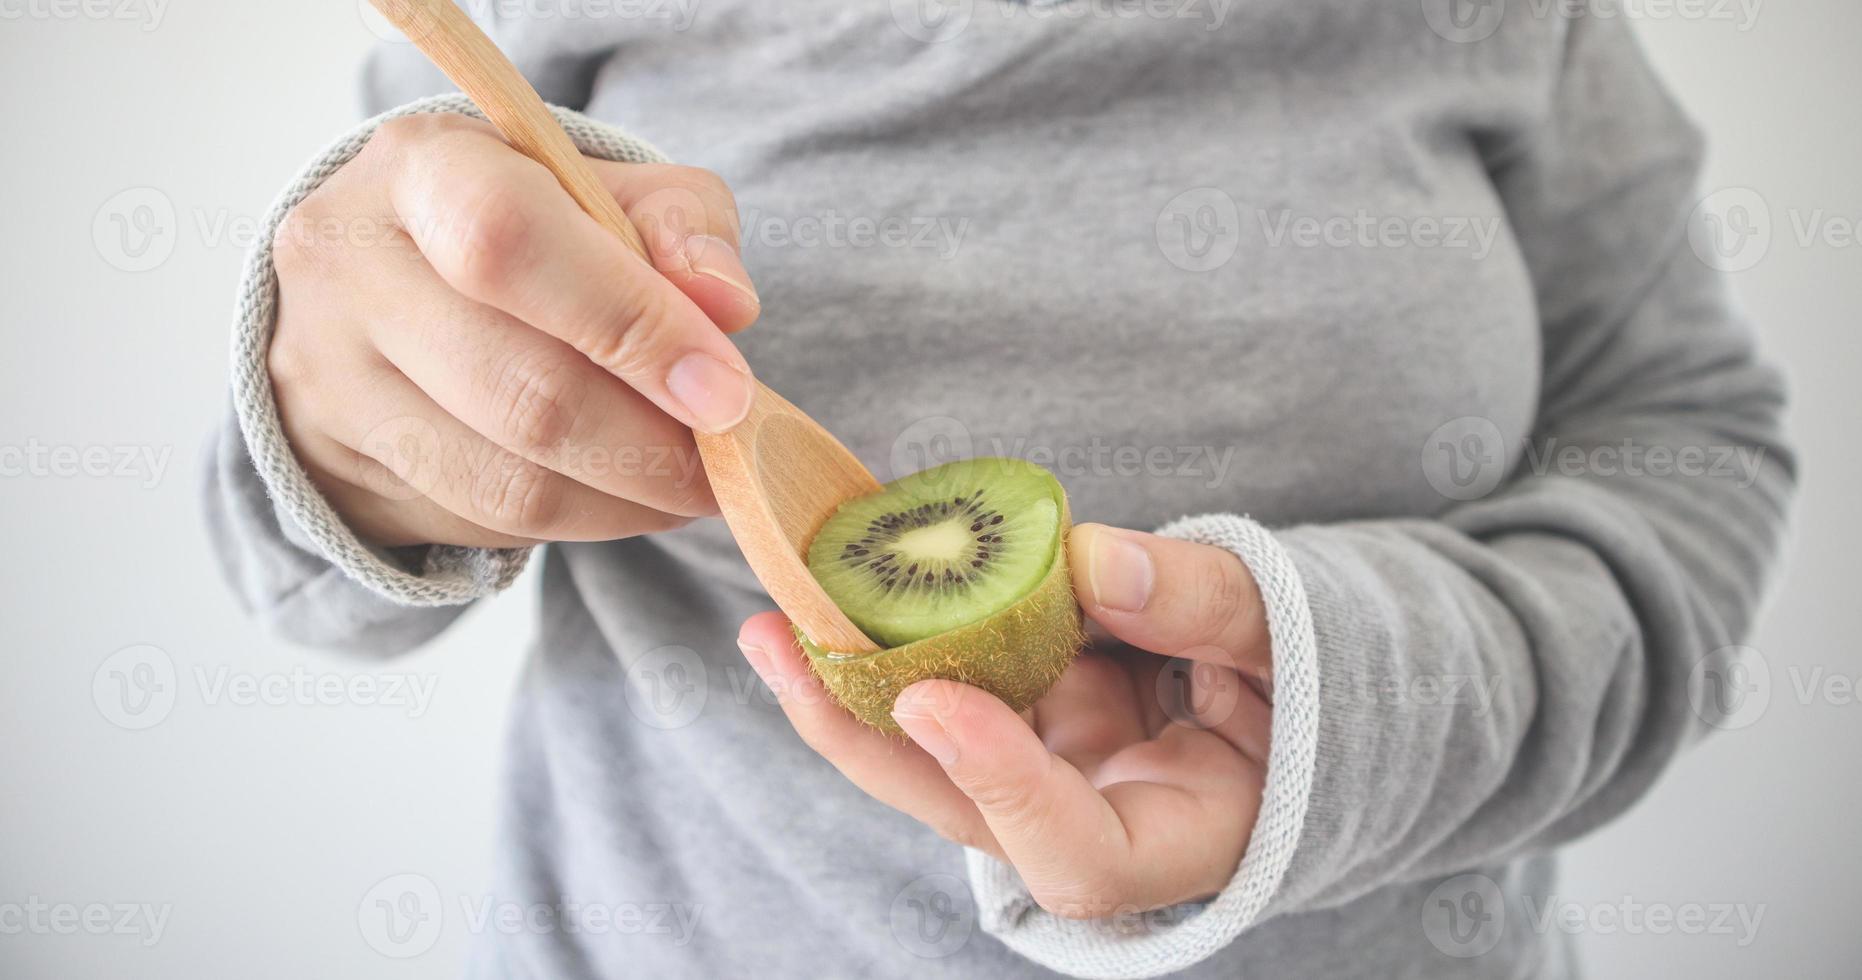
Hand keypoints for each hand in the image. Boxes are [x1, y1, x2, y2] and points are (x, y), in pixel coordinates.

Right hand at [268, 112, 760, 546]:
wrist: (381, 280)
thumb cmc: (524, 225)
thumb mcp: (606, 187)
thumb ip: (679, 226)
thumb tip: (727, 306)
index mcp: (418, 168)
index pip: (511, 241)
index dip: (633, 323)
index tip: (725, 388)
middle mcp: (348, 269)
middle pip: (520, 388)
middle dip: (651, 443)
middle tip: (727, 457)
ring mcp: (328, 378)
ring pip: (506, 482)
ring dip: (627, 499)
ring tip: (689, 485)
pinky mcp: (342, 468)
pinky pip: (485, 523)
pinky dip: (578, 522)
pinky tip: (624, 498)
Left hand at [737, 523, 1272, 917]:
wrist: (1313, 679)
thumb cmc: (1325, 676)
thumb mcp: (1293, 635)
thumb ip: (1204, 604)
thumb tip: (1092, 558)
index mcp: (1176, 837)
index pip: (1075, 857)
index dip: (1001, 788)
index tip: (934, 699)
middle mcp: (1091, 819)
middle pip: (961, 810)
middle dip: (865, 737)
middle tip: (783, 646)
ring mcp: (1050, 769)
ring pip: (932, 751)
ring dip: (850, 685)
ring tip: (776, 613)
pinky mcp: (1028, 713)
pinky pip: (950, 678)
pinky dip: (895, 635)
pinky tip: (842, 576)